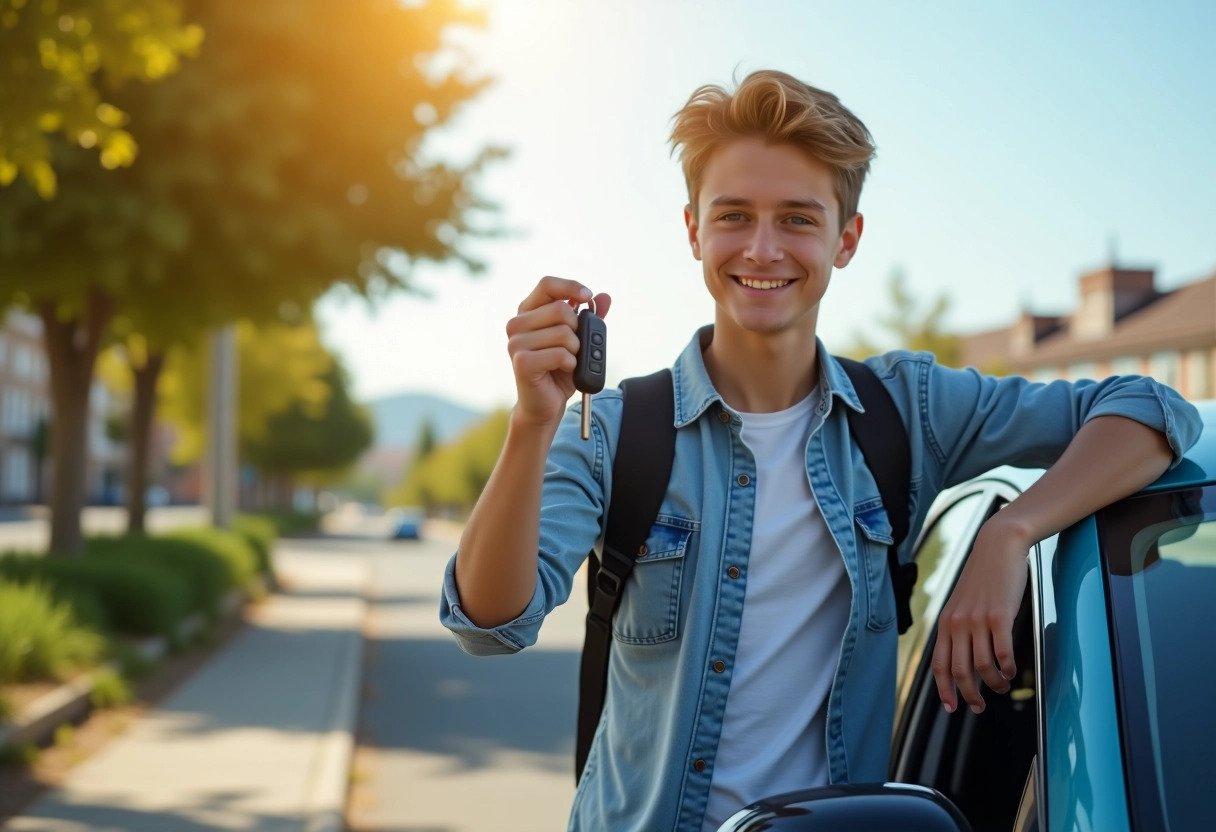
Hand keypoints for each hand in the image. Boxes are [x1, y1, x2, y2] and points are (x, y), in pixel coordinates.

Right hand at [506, 276, 611, 429]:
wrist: (545, 404)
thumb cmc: (559, 370)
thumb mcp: (578, 340)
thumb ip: (589, 318)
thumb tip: (605, 297)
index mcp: (527, 312)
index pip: (547, 284)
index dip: (570, 287)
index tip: (588, 297)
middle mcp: (517, 324)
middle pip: (561, 309)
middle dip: (577, 330)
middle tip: (573, 347)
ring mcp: (516, 343)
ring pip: (564, 333)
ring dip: (575, 351)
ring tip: (567, 362)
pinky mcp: (522, 362)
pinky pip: (561, 354)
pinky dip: (571, 364)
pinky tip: (563, 371)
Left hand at [931, 513, 1030, 713]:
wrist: (997, 548)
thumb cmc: (983, 578)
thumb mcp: (962, 603)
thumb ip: (960, 627)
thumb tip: (963, 656)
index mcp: (946, 623)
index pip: (939, 665)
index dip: (944, 689)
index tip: (951, 707)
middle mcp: (958, 623)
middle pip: (960, 672)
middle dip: (970, 695)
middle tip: (980, 706)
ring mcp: (978, 621)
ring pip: (984, 667)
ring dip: (994, 683)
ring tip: (1002, 685)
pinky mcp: (999, 617)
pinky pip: (1003, 653)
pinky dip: (1008, 668)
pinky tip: (1012, 670)